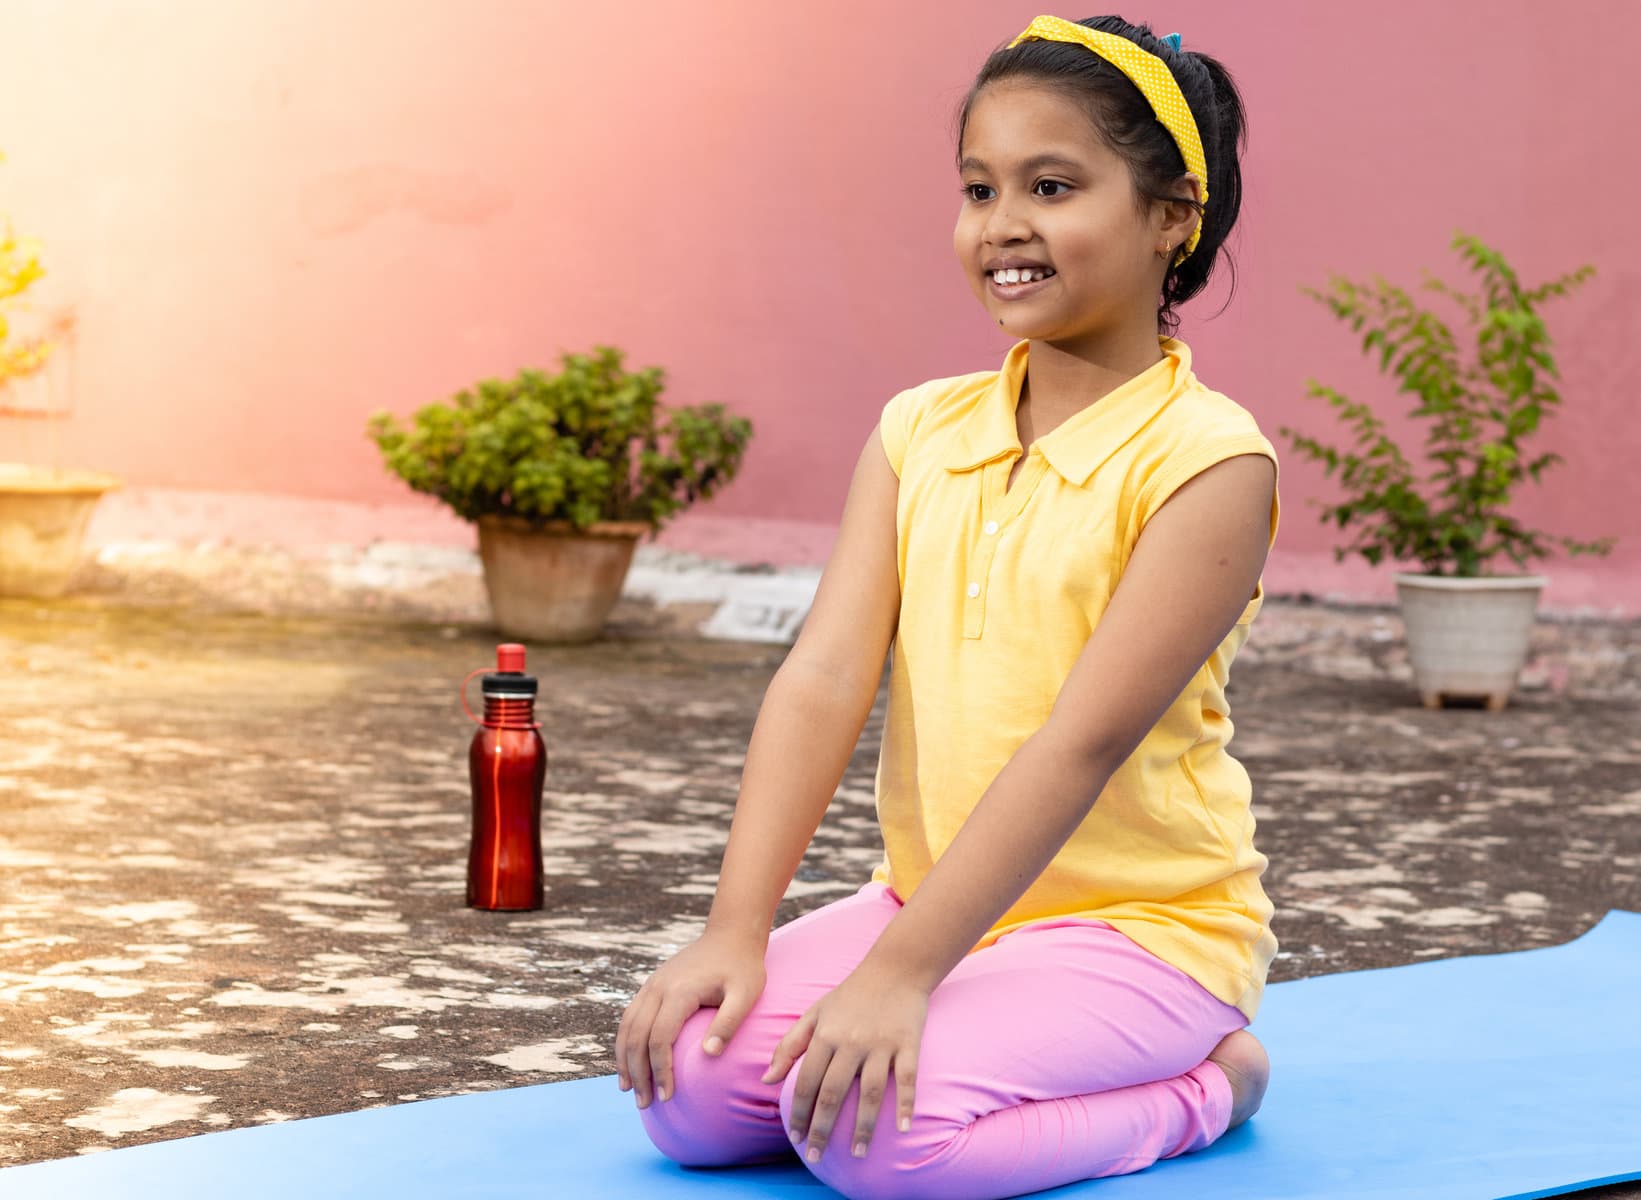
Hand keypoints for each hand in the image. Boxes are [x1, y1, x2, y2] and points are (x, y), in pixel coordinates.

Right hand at [615, 927, 766, 1108]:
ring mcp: (652, 984)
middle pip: (636, 1036)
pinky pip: (630, 1016)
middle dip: (638, 1073)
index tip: (667, 1096)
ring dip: (624, 1059)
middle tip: (644, 1103)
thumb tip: (709, 1055)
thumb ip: (728, 1023)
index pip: (660, 1038)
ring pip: (626, 1027)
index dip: (661, 1070)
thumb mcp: (746, 994)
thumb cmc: (743, 966)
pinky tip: (629, 1060)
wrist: (731, 933)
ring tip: (628, 1089)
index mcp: (679, 992)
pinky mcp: (652, 985)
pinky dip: (625, 1041)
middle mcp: (658, 987)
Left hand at [762, 961, 927, 1162]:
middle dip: (823, 1128)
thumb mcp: (815, 1013)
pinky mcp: (908, 1044)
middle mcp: (851, 1042)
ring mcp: (882, 1044)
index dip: (799, 1112)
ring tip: (857, 1152)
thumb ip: (789, 1045)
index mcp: (826, 1035)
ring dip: (863, 1125)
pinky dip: (907, 1104)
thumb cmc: (851, 993)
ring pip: (871, 1092)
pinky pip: (908, 1079)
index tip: (795, 1138)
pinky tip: (902, 1128)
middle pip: (834, 1093)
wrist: (895, 968)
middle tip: (816, 1156)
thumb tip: (766, 1079)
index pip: (807, 1082)